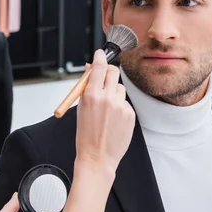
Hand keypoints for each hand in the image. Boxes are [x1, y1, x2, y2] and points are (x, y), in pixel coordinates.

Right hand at [75, 49, 134, 175]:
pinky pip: (126, 103)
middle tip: (105, 77)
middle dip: (109, 72)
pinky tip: (113, 119)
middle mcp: (107, 98)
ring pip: (120, 88)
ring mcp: (120, 106)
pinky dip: (120, 107)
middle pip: (113, 72)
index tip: (100, 54)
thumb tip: (90, 70)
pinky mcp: (130, 114)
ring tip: (107, 109)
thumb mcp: (81, 108)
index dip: (100, 58)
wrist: (97, 157)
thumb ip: (87, 88)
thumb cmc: (86, 135)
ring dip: (114, 92)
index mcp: (91, 96)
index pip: (99, 67)